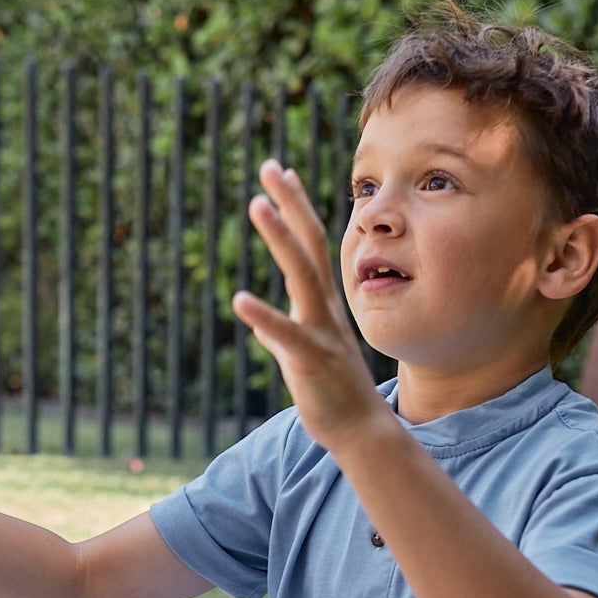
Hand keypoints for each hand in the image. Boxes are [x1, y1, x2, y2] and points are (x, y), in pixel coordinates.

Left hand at [232, 160, 391, 453]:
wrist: (359, 431)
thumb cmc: (331, 391)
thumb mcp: (301, 355)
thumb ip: (281, 334)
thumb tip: (262, 324)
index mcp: (322, 303)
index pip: (311, 244)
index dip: (296, 207)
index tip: (281, 172)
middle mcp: (324, 308)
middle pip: (309, 245)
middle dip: (291, 204)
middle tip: (270, 166)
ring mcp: (320, 331)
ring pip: (302, 276)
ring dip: (280, 239)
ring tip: (256, 205)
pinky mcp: (310, 360)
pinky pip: (285, 334)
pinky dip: (263, 316)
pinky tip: (238, 299)